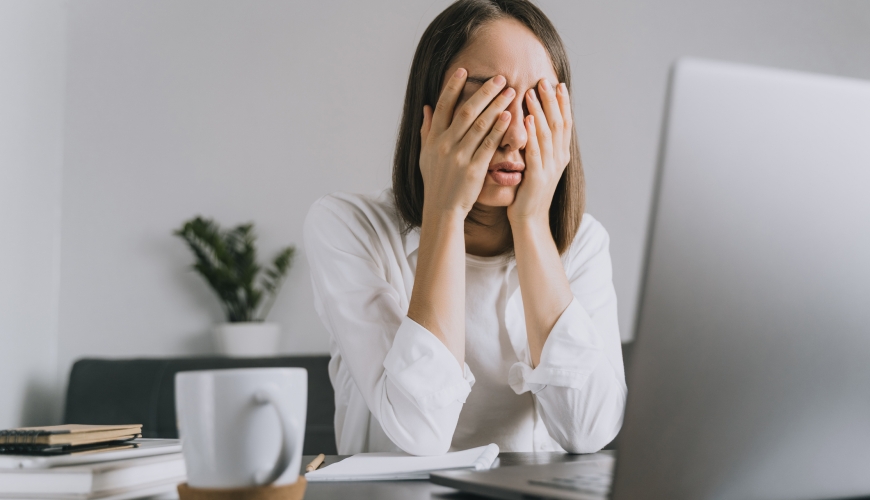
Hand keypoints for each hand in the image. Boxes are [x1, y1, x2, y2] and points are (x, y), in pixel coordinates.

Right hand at [419, 68, 515, 218]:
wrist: (442, 209)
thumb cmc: (436, 182)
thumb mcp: (426, 155)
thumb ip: (427, 130)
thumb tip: (427, 108)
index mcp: (433, 139)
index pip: (443, 106)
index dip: (453, 87)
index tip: (465, 71)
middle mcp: (445, 145)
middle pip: (466, 111)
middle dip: (484, 92)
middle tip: (500, 78)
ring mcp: (459, 157)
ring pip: (480, 125)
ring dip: (496, 106)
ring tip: (510, 93)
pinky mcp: (474, 169)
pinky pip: (488, 145)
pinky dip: (499, 130)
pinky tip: (509, 117)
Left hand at [508, 79, 572, 225]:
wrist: (530, 220)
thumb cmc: (529, 192)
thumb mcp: (538, 165)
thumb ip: (539, 145)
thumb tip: (533, 122)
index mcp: (560, 155)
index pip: (564, 123)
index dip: (562, 103)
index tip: (557, 83)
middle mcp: (558, 159)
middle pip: (558, 123)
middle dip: (552, 100)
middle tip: (544, 80)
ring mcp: (550, 168)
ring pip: (547, 133)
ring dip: (540, 111)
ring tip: (533, 92)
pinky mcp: (538, 177)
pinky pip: (535, 150)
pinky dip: (532, 132)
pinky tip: (526, 118)